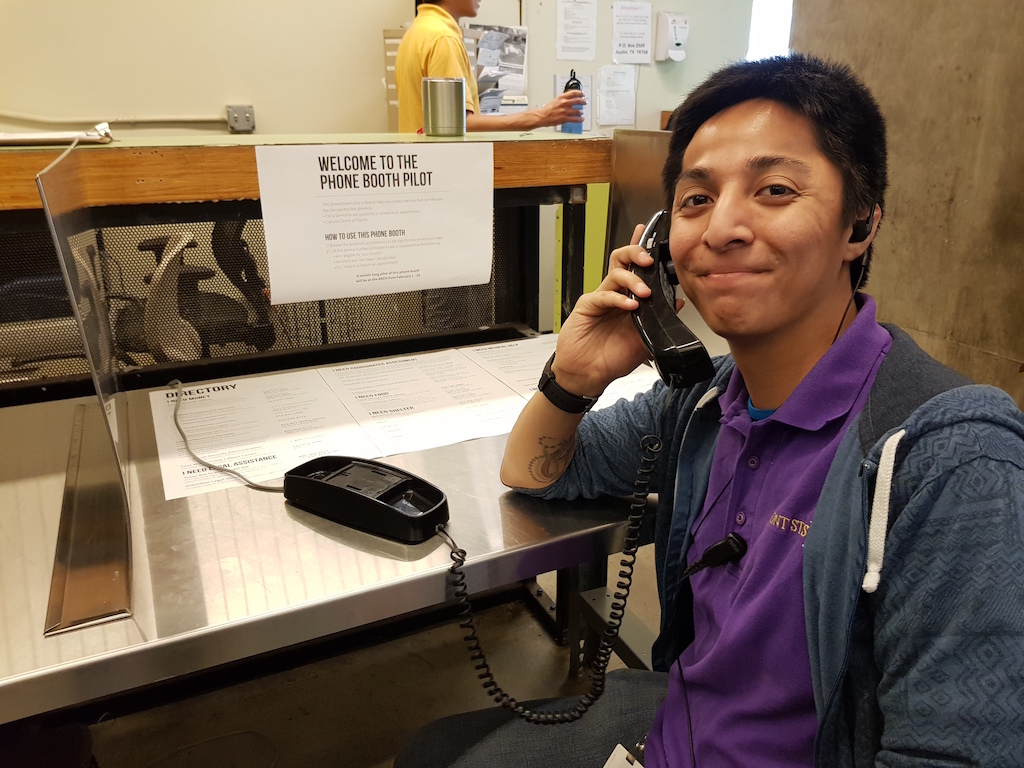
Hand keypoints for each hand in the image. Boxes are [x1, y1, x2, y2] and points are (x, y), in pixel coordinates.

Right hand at [531, 90, 585, 127]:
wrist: (542, 116)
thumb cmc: (547, 109)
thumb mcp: (555, 100)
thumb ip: (562, 99)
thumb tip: (568, 100)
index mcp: (561, 97)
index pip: (573, 92)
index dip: (580, 93)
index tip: (582, 94)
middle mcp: (564, 103)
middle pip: (577, 101)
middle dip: (582, 101)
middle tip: (584, 102)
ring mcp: (565, 111)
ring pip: (577, 111)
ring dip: (581, 111)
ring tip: (581, 112)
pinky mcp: (565, 118)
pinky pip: (575, 119)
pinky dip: (579, 119)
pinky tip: (581, 119)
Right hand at [551, 223, 665, 395]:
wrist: (588, 375)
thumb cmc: (611, 359)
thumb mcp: (644, 341)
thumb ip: (661, 322)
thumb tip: (679, 302)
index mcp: (630, 300)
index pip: (638, 269)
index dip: (643, 250)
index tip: (655, 238)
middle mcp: (615, 295)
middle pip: (622, 260)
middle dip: (636, 253)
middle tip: (648, 260)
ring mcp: (601, 298)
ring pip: (614, 273)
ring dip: (632, 278)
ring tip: (644, 292)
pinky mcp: (587, 306)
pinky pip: (603, 294)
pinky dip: (619, 298)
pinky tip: (630, 306)